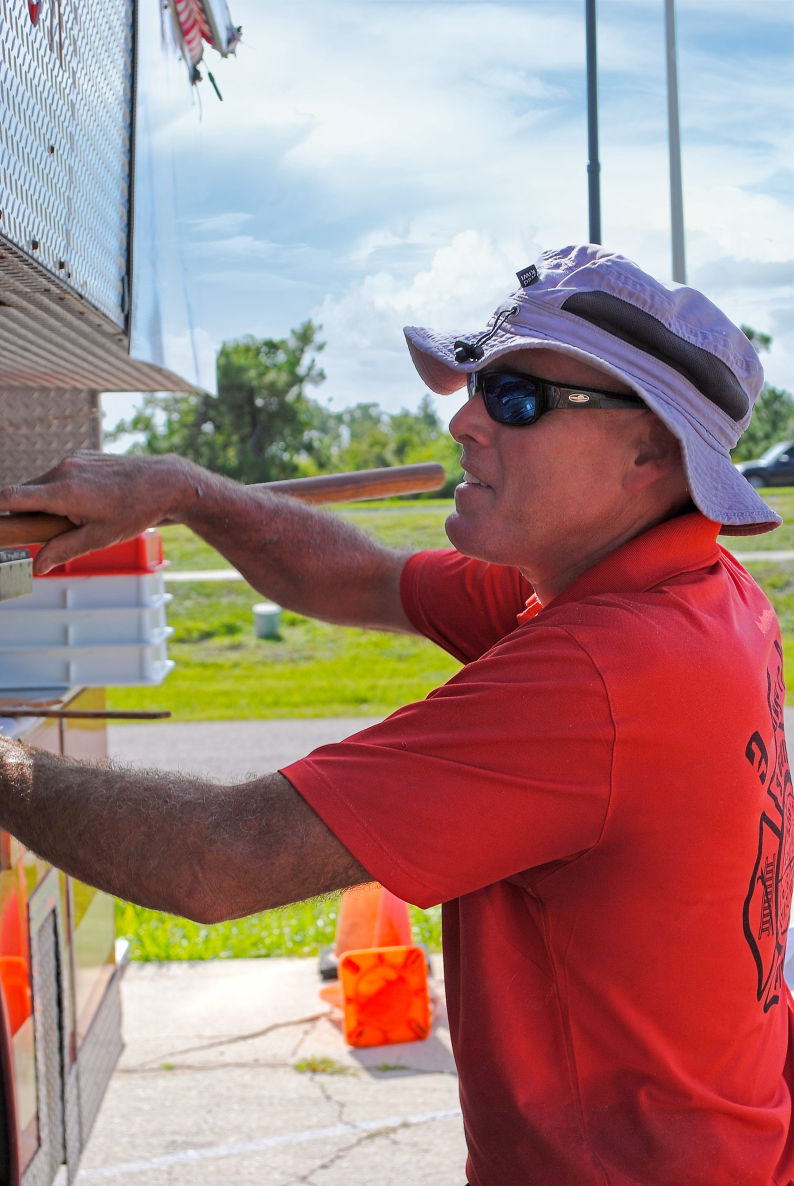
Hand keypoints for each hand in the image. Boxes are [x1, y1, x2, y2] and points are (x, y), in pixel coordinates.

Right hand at [0, 451, 198, 573]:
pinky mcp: (81, 455)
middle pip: (26, 493)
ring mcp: (73, 459)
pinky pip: (59, 475)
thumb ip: (63, 551)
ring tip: (82, 514)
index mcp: (64, 492)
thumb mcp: (99, 538)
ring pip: (43, 484)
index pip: (11, 496)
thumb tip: (38, 566)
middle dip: (31, 513)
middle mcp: (63, 470)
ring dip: (49, 502)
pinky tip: (91, 500)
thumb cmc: (135, 511)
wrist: (164, 483)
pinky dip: (63, 489)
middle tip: (56, 529)